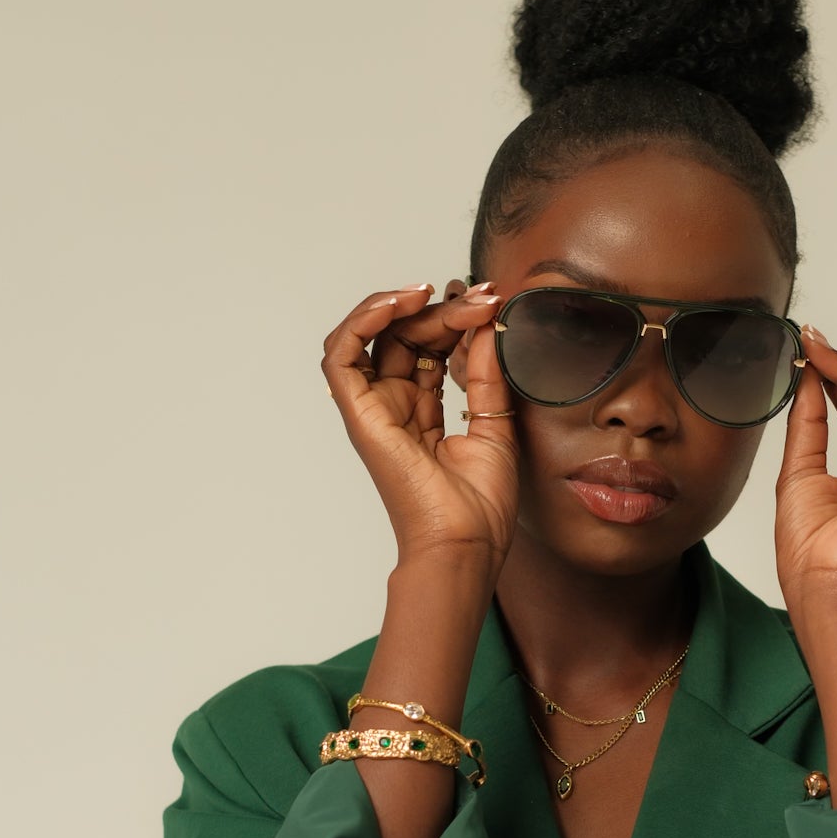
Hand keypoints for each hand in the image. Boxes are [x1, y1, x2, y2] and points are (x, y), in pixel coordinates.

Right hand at [321, 279, 519, 568]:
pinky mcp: (361, 416)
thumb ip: (486, 374)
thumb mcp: (495, 423)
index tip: (491, 304)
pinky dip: (361, 323)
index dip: (456, 319)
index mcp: (422, 410)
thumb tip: (487, 326)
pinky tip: (398, 304)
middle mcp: (395, 406)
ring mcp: (375, 410)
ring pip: (371, 337)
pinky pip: (341, 357)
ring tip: (432, 293)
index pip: (430, 346)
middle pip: (404, 336)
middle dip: (441, 310)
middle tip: (479, 300)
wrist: (466, 544)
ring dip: (397, 306)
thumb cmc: (479, 507)